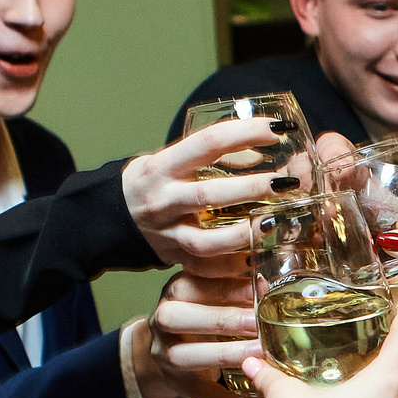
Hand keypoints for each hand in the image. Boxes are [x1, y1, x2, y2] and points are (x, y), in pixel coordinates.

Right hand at [123, 117, 299, 275]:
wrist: (112, 217)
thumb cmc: (152, 183)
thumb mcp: (172, 159)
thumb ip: (212, 157)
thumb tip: (261, 154)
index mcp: (162, 167)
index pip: (207, 143)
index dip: (245, 133)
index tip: (276, 129)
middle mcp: (163, 200)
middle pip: (209, 194)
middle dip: (251, 188)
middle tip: (286, 182)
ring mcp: (167, 233)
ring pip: (207, 241)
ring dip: (244, 234)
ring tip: (275, 222)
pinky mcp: (174, 258)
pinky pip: (206, 268)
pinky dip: (232, 266)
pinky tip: (256, 258)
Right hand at [151, 271, 264, 397]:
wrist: (175, 345)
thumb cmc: (206, 312)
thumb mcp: (215, 291)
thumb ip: (237, 284)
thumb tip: (270, 282)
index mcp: (177, 289)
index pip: (192, 278)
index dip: (224, 279)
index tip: (258, 279)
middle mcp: (164, 319)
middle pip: (175, 317)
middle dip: (219, 318)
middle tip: (256, 321)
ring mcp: (166, 354)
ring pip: (184, 357)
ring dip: (224, 354)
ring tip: (260, 354)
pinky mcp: (179, 384)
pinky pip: (204, 396)